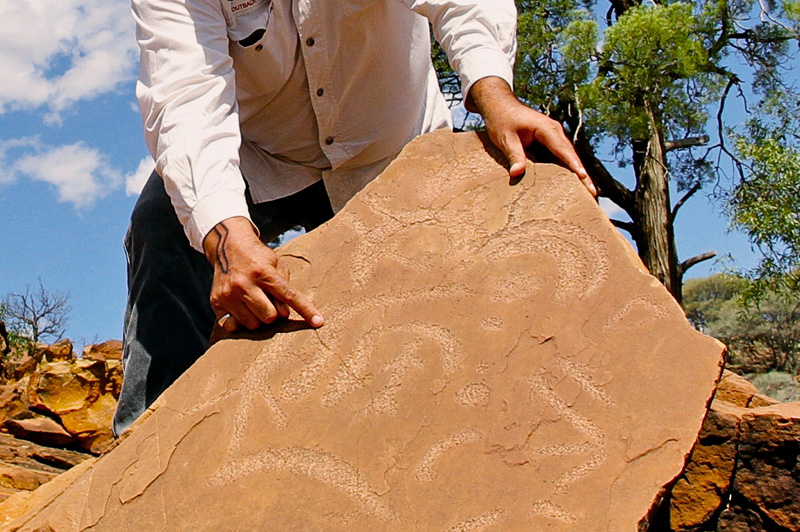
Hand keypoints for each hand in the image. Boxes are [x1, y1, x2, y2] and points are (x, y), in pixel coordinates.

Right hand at [202, 216, 323, 332]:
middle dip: (275, 313)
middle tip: (270, 301)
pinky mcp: (216, 302)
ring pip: (253, 324)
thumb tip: (285, 313)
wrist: (227, 246)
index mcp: (263, 272)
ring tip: (255, 302)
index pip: (289, 296)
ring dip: (258, 318)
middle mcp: (244, 284)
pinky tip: (241, 308)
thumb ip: (284, 286)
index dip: (306, 310)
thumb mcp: (276, 263)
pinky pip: (233, 325)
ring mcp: (228, 294)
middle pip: (270, 316)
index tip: (319, 323)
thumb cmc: (257, 257)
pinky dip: (240, 321)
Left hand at [467, 77, 596, 196]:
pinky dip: (567, 170)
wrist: (500, 106)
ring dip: (578, 174)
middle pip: (572, 156)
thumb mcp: (505, 138)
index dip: (574, 166)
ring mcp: (554, 137)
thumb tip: (516, 174)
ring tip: (589, 194)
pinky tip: (572, 186)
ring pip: (568, 158)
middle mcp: (555, 132)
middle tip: (593, 194)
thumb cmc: (502, 120)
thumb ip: (513, 155)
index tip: (584, 179)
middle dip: (583, 175)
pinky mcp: (549, 143)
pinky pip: (560, 158)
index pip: (564, 151)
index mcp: (547, 129)